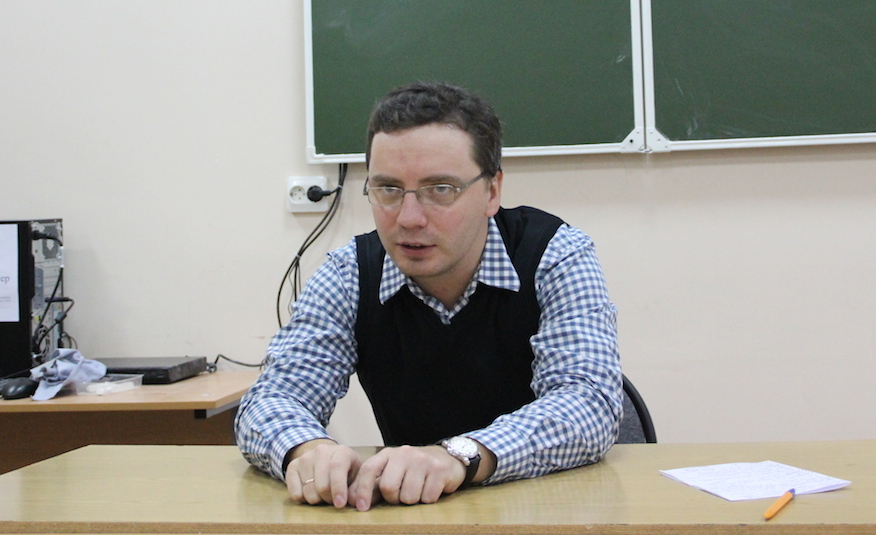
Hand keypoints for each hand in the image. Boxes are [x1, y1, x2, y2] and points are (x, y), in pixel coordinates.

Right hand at [285, 439, 361, 507]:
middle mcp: (321, 451)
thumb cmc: (346, 470)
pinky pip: (294, 493)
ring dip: (316, 500)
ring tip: (323, 495)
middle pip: (322, 484)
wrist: (326, 457)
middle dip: (328, 499)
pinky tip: (310, 493)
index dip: (338, 488)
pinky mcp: (292, 466)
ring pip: (308, 490)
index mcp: (341, 451)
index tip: (340, 504)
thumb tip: (354, 501)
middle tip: (333, 500)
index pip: (337, 468)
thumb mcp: (357, 475)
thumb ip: (358, 488)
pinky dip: (303, 499)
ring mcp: (305, 457)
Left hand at [349, 445, 466, 510]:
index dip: (362, 490)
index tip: (361, 508)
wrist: (446, 459)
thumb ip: (372, 486)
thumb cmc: (413, 470)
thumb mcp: (392, 472)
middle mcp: (404, 453)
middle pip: (388, 486)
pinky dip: (428, 499)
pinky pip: (427, 497)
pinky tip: (431, 489)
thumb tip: (351, 500)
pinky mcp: (439, 470)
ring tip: (418, 491)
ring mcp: (422, 460)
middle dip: (394, 498)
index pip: (369, 469)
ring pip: (409, 496)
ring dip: (413, 500)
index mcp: (389, 454)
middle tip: (402, 495)